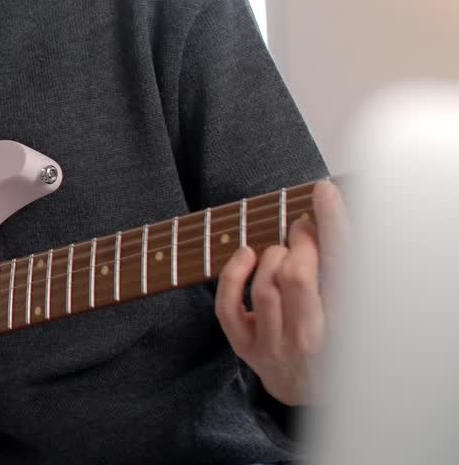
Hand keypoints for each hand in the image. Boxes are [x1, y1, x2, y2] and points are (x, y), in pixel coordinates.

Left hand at [215, 180, 348, 404]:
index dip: (333, 225)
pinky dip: (233, 273)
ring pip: (265, 289)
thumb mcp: (348, 305)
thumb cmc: (331, 333)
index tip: (324, 191)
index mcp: (348, 325)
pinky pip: (228, 306)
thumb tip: (323, 217)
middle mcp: (312, 339)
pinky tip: (246, 255)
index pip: (343, 267)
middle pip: (299, 278)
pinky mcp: (245, 347)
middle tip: (301, 229)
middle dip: (298, 242)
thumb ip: (340, 266)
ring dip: (270, 256)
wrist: (307, 386)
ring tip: (279, 251)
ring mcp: (275, 345)